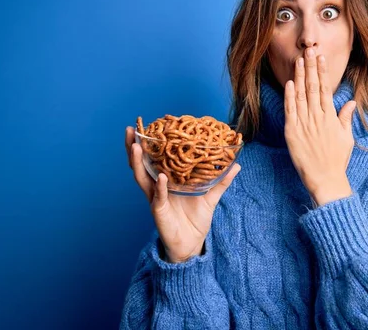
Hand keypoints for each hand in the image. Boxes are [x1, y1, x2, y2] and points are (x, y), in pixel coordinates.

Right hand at [125, 126, 240, 262]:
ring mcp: (155, 198)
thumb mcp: (210, 196)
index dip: (148, 143)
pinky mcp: (159, 211)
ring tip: (136, 146)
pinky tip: (161, 177)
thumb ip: (221, 180)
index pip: (154, 158)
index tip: (145, 125)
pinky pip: (157, 197)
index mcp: (167, 180)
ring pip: (142, 177)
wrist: (192, 243)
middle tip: (130, 130)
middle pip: (140, 164)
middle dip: (133, 147)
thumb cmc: (196, 218)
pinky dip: (159, 187)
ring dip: (137, 162)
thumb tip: (237, 165)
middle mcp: (157, 187)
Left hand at [283, 47, 356, 206]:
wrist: (325, 179)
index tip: (320, 57)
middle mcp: (317, 117)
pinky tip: (289, 83)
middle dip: (310, 67)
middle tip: (308, 50)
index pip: (325, 88)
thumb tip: (350, 102)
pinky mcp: (292, 132)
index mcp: (330, 117)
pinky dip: (289, 96)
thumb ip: (345, 118)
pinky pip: (290, 111)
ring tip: (298, 61)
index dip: (322, 71)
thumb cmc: (337, 159)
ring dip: (299, 77)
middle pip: (313, 87)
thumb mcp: (346, 138)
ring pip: (300, 95)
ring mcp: (304, 124)